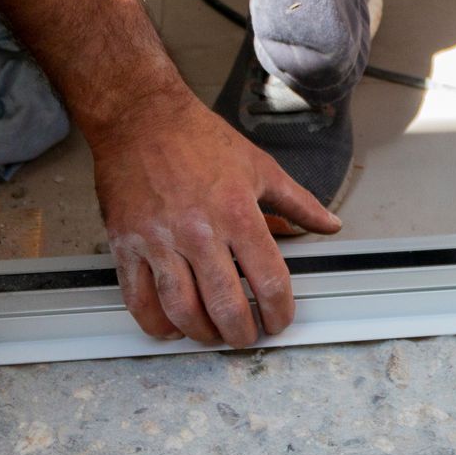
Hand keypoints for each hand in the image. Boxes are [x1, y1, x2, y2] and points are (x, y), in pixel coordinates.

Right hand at [91, 89, 340, 346]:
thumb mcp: (260, 166)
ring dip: (202, 333)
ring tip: (214, 335)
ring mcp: (159, 241)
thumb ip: (298, 203)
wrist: (142, 118)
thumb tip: (330, 225)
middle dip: (242, 332)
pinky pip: (139, 299)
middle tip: (247, 337)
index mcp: (238, 212)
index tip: (279, 320)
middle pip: (226, 304)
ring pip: (182, 309)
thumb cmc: (200, 139)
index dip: (279, 311)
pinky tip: (171, 328)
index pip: (268, 279)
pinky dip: (156, 324)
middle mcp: (199, 231)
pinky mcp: (125, 244)